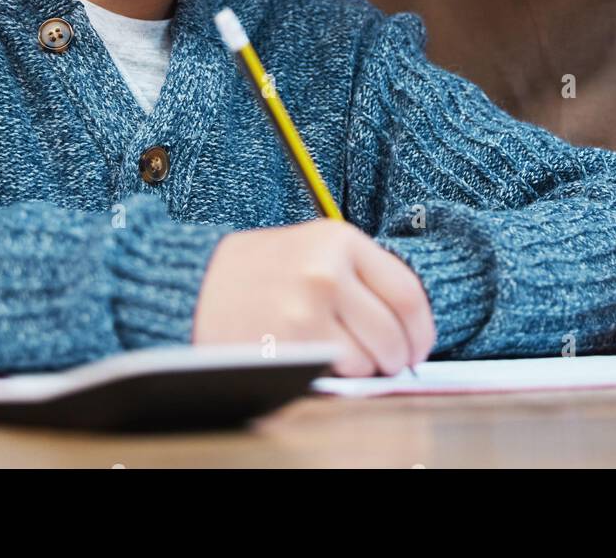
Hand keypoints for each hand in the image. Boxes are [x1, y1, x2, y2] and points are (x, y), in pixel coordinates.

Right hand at [192, 219, 435, 375]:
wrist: (194, 282)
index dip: (421, 329)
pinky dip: (337, 375)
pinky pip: (335, 371)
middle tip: (392, 364)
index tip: (419, 345)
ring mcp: (307, 309)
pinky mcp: (288, 343)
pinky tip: (322, 362)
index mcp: (340, 240)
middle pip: (393, 332)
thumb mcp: (314, 249)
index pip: (407, 293)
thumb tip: (410, 327)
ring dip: (367, 368)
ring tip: (346, 357)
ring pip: (368, 358)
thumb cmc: (260, 271)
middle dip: (399, 357)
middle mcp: (327, 271)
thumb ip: (361, 276)